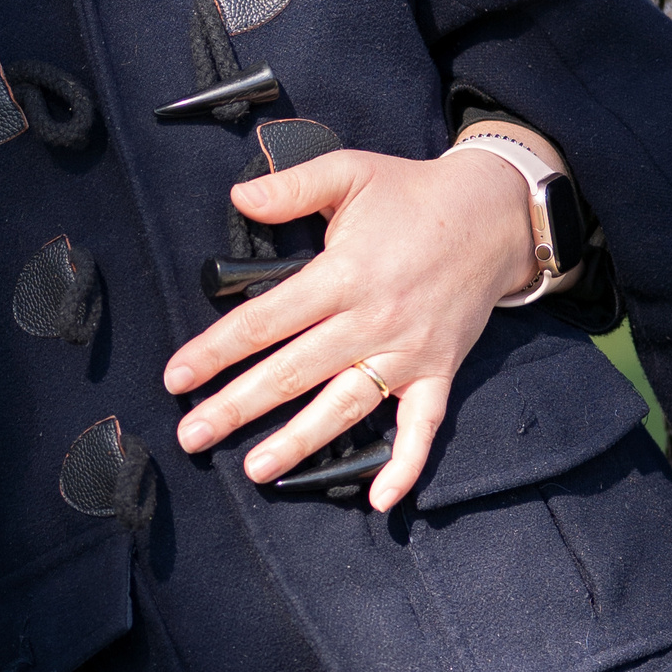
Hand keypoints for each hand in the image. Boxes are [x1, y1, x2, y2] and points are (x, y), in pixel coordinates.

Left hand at [163, 138, 546, 511]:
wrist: (494, 215)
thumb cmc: (411, 194)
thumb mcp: (350, 171)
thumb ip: (292, 185)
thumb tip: (238, 197)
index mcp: (343, 273)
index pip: (266, 320)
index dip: (217, 351)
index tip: (177, 377)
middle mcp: (373, 320)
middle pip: (294, 371)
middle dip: (238, 407)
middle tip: (192, 436)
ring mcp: (408, 352)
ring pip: (345, 406)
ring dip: (300, 441)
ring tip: (255, 468)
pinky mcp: (439, 372)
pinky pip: (424, 427)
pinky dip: (405, 465)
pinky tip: (378, 500)